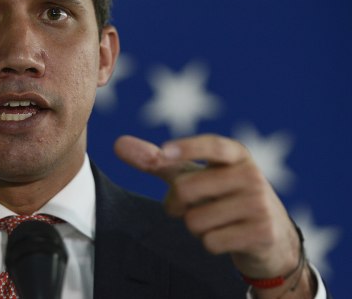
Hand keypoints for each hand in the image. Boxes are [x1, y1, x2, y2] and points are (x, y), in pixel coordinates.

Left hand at [115, 134, 314, 296]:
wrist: (270, 235)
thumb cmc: (222, 196)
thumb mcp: (195, 175)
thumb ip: (158, 162)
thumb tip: (118, 143)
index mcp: (235, 154)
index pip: (212, 145)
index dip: (187, 148)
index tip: (164, 152)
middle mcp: (251, 173)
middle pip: (186, 190)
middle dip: (177, 205)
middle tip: (191, 207)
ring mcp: (259, 203)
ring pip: (196, 220)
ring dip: (195, 226)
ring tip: (215, 221)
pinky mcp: (262, 232)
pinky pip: (211, 241)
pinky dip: (210, 243)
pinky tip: (228, 237)